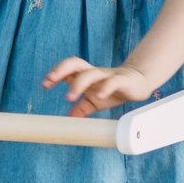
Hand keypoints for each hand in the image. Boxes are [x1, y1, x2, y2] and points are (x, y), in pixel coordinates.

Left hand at [42, 57, 156, 116]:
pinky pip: (113, 81)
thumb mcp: (93, 103)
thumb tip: (68, 119)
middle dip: (61, 69)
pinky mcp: (122, 80)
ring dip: (79, 84)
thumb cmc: (112, 91)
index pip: (68, 69)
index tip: (45, 84)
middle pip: (75, 63)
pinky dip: (105, 87)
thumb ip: (80, 109)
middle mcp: (94, 73)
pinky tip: (100, 96)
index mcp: (85, 76)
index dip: (55, 73)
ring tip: (69, 97)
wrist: (138, 83)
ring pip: (91, 73)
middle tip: (49, 80)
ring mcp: (107, 75)